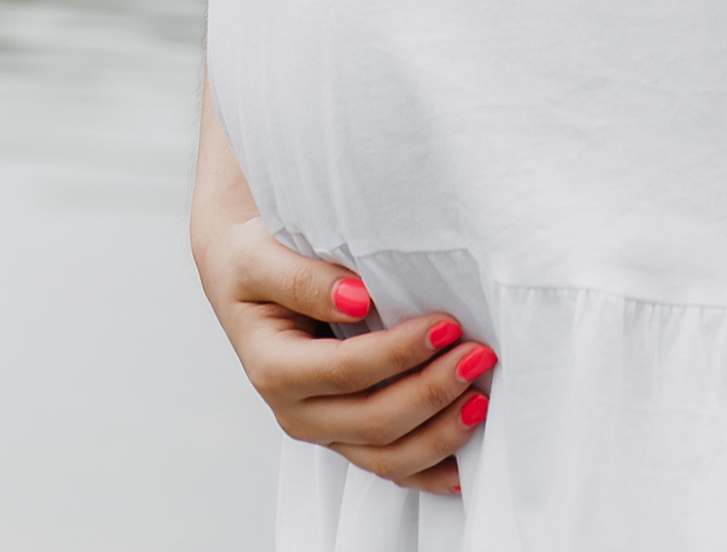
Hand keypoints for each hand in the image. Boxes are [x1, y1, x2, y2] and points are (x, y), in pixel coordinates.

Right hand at [192, 212, 494, 495]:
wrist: (244, 277)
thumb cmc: (255, 260)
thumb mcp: (261, 256)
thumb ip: (305, 278)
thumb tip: (358, 298)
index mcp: (273, 367)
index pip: (346, 369)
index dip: (399, 352)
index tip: (446, 324)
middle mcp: (296, 411)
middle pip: (374, 420)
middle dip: (432, 391)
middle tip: (478, 354)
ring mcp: (323, 429)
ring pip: (387, 456)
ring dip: (440, 434)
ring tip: (482, 398)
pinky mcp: (344, 434)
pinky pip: (390, 466)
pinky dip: (429, 469)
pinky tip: (463, 466)